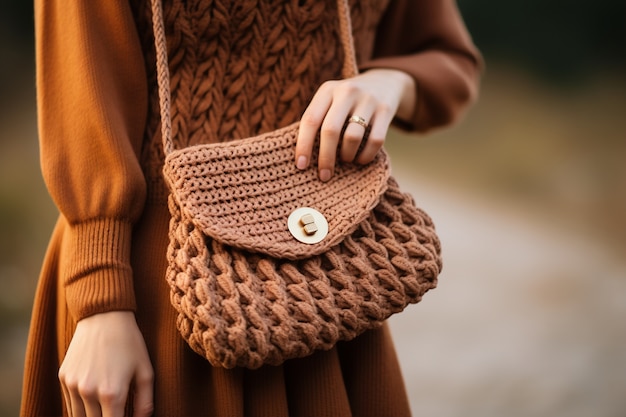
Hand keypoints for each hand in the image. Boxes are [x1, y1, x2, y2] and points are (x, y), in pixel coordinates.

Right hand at [58, 311, 153, 416]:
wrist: (104, 316)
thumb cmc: (130, 343)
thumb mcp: (146, 371)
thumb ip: (145, 402)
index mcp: (112, 394)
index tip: (124, 416)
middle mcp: (88, 392)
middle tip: (116, 410)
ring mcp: (73, 385)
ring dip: (92, 416)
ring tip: (105, 408)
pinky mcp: (63, 378)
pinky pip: (70, 404)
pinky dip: (80, 407)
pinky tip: (93, 400)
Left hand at [295, 68, 415, 180]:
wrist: (384, 82)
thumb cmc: (347, 102)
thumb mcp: (330, 101)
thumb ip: (317, 120)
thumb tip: (302, 158)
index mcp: (327, 90)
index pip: (310, 120)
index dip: (303, 145)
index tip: (301, 166)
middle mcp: (347, 91)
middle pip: (330, 130)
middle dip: (325, 157)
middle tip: (324, 175)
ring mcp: (368, 99)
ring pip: (352, 137)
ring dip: (347, 156)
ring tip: (345, 160)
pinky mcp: (386, 109)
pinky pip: (375, 140)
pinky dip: (366, 156)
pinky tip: (361, 159)